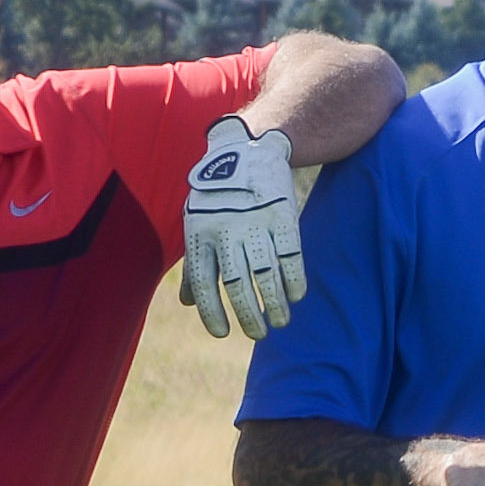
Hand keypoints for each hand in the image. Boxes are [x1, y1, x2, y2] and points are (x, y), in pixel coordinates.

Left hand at [174, 113, 315, 335]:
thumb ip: (195, 263)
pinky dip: (294, 280)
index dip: (211, 313)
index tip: (222, 332)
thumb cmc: (217, 197)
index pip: (203, 283)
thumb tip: (189, 303)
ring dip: (275, 304)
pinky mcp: (282, 216)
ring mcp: (255, 223)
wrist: (247, 151)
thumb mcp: (196, 224)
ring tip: (280, 321)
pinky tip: (295, 295)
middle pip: (237, 285)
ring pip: (266, 274)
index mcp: (200, 234)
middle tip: (258, 333)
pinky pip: (291, 256)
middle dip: (249, 316)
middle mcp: (226, 230)